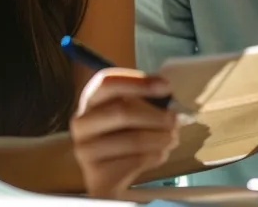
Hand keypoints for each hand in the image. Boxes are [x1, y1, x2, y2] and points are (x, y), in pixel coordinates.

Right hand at [71, 68, 178, 197]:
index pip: (107, 82)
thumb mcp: (132, 113)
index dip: (137, 82)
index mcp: (90, 100)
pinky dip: (157, 156)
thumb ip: (146, 99)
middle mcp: (82, 123)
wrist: (110, 176)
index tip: (166, 87)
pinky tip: (161, 154)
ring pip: (133, 139)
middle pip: (122, 111)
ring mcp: (85, 150)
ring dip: (161, 138)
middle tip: (175, 120)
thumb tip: (166, 90)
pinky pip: (136, 160)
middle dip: (156, 115)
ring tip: (172, 138)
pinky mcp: (97, 174)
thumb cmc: (124, 136)